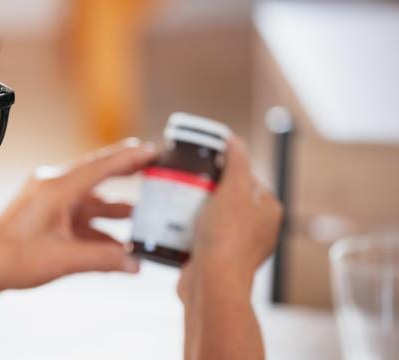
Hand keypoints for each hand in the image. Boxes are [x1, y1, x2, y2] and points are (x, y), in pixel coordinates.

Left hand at [0, 138, 156, 291]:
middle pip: (97, 177)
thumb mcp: (65, 259)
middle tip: (153, 169)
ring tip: (143, 220)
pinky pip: (78, 217)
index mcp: (56, 188)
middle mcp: (52, 187)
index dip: (129, 157)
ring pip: (90, 202)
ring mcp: (48, 201)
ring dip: (114, 212)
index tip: (152, 149)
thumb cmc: (14, 259)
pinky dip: (97, 229)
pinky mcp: (45, 215)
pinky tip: (115, 246)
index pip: (100, 166)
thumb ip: (104, 259)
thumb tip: (135, 264)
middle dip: (126, 175)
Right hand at [178, 137, 282, 298]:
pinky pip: (200, 235)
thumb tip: (235, 141)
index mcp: (269, 211)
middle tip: (189, 181)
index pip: (249, 178)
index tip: (206, 164)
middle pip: (228, 197)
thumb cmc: (227, 238)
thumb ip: (236, 162)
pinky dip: (188, 228)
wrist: (211, 283)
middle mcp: (257, 230)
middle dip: (207, 189)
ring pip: (212, 216)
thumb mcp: (232, 189)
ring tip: (179, 199)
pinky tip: (175, 222)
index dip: (227, 168)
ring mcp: (236, 246)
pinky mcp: (215, 258)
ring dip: (195, 209)